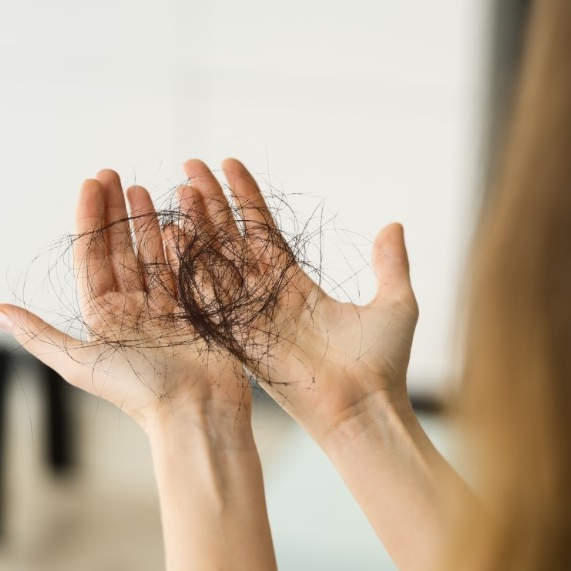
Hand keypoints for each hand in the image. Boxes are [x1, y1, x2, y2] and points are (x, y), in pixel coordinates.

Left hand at [0, 170, 250, 437]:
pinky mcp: (199, 310)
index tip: (91, 183)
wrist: (198, 411)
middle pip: (121, 250)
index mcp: (105, 319)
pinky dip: (183, 241)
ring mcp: (169, 309)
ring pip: (154, 254)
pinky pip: (187, 268)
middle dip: (116, 211)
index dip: (90, 219)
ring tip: (144, 187)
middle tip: (114, 173)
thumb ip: (38, 333)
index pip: (92, 258)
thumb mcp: (80, 361)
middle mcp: (135, 311)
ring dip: (148, 221)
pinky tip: (180, 216)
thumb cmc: (141, 391)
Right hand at [181, 158, 417, 442]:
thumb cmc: (384, 363)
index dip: (246, 198)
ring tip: (179, 185)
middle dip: (211, 201)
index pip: (264, 231)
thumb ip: (390, 263)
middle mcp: (269, 297)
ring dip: (198, 222)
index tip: (229, 164)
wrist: (366, 407)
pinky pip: (212, 293)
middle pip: (232, 238)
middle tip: (189, 163)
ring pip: (218, 259)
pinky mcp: (241, 336)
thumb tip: (393, 224)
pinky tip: (174, 230)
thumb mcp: (396, 302)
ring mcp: (252, 315)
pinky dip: (193, 264)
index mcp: (298, 286)